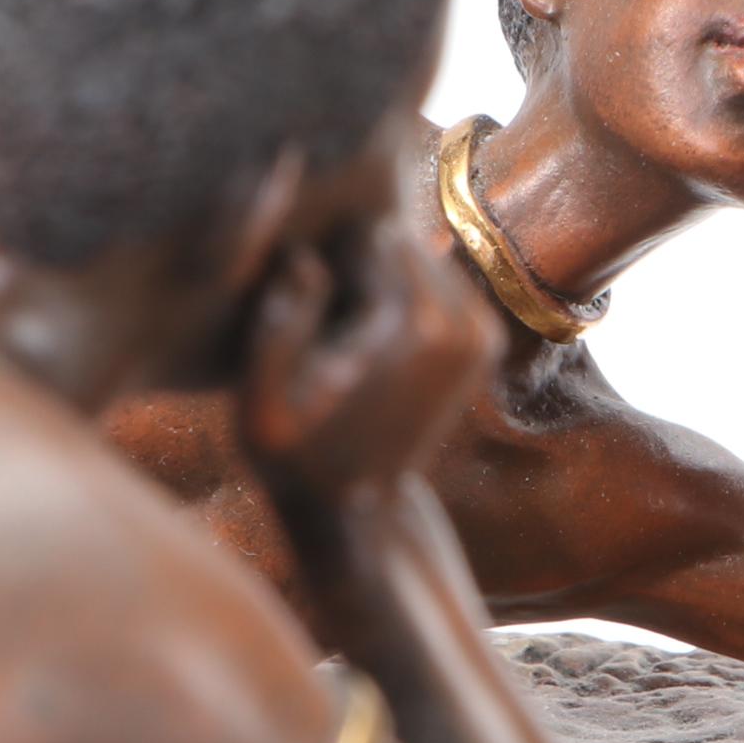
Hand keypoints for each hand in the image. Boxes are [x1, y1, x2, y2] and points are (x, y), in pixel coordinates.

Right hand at [237, 222, 494, 510]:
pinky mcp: (485, 337)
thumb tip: (305, 256)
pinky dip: (400, 294)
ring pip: (419, 256)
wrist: (355, 509)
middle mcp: (462, 319)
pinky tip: (363, 334)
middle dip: (357, 259)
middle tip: (319, 314)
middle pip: (399, 240)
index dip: (324, 250)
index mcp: (413, 322)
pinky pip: (435, 281)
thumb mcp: (258, 404)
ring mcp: (481, 329)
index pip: (368, 232)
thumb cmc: (293, 456)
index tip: (296, 295)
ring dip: (378, 277)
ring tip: (338, 328)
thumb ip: (276, 323)